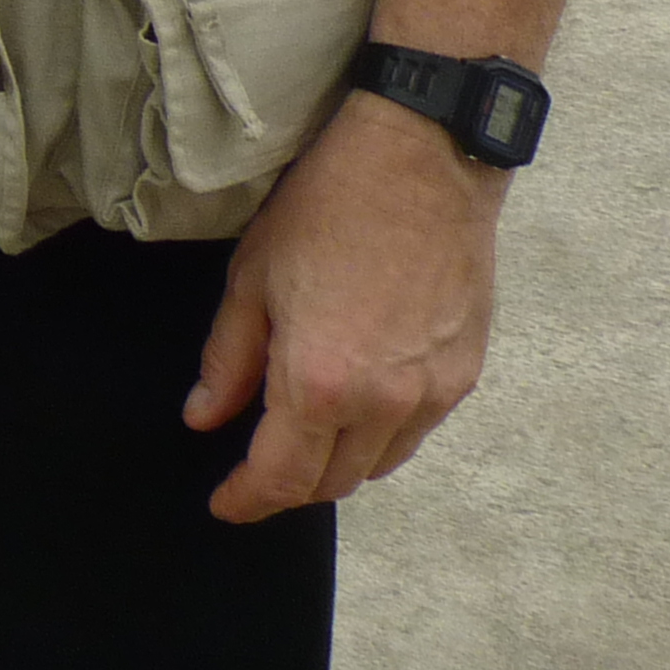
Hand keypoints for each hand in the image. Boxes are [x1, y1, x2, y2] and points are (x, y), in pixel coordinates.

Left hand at [186, 90, 504, 520]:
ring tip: (300, 442)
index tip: (225, 506)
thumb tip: (204, 418)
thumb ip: (228, 360)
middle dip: (288, 488)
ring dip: (336, 468)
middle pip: (332, 482)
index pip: (281, 475)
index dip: (247, 500)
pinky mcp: (465, 376)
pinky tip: (354, 410)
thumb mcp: (253, 277)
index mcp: (319, 382)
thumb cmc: (327, 208)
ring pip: (378, 466)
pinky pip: (416, 434)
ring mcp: (433, 394)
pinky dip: (379, 439)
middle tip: (254, 472)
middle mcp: (383, 403)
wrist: (423, 164)